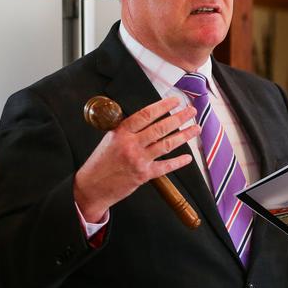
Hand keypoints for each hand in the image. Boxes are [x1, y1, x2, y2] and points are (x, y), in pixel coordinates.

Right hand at [74, 97, 200, 221]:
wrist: (91, 186)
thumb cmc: (101, 161)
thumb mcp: (110, 139)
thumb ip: (128, 130)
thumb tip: (149, 119)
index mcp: (121, 132)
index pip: (146, 114)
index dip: (163, 106)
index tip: (176, 100)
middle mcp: (131, 144)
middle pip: (160, 128)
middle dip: (179, 117)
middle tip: (192, 111)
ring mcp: (138, 160)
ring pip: (166, 144)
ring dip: (184, 135)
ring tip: (196, 128)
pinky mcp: (143, 175)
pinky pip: (165, 166)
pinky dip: (178, 162)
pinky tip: (188, 157)